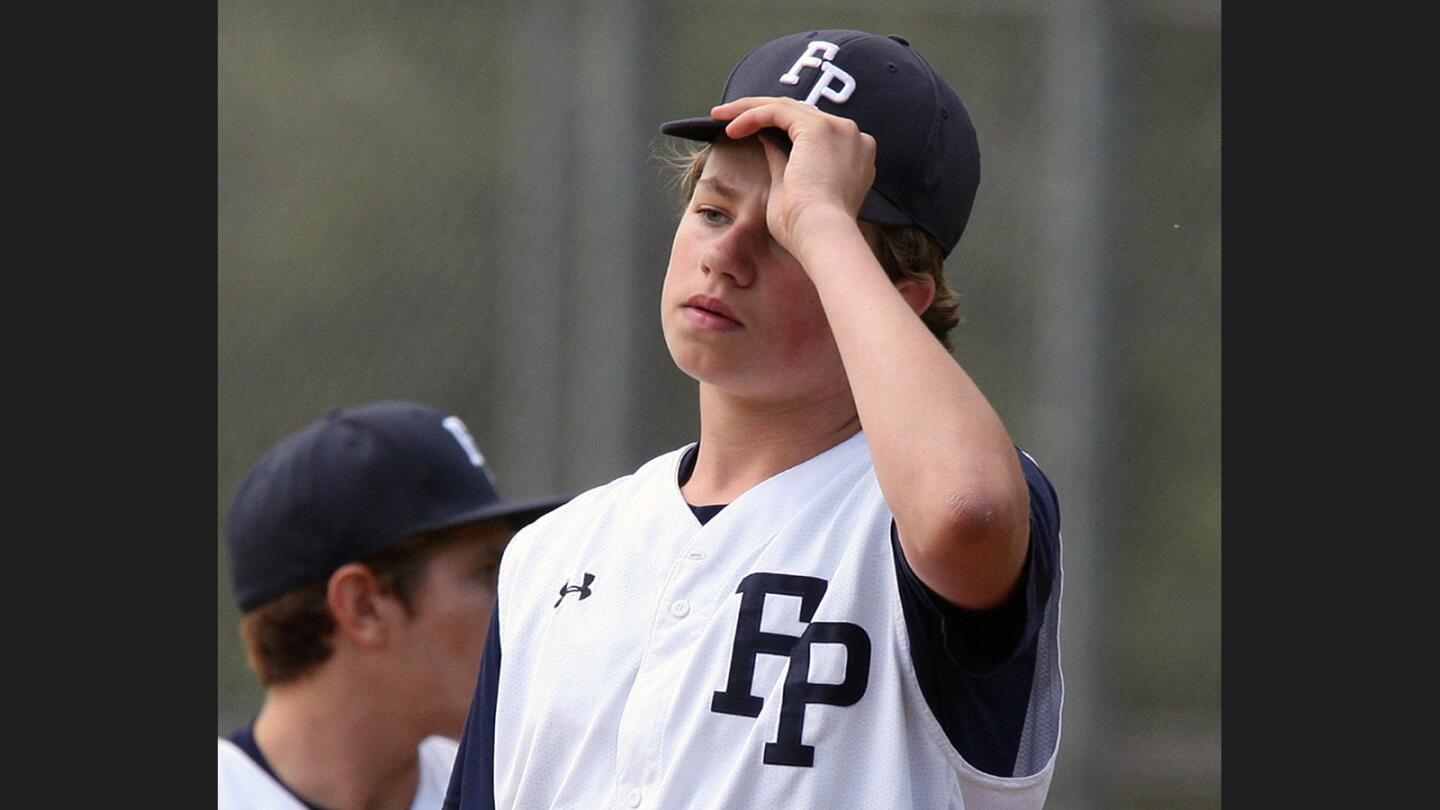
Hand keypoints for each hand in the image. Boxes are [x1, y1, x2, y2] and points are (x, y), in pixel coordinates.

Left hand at [710, 96, 876, 265]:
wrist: (820, 237)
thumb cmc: (805, 228)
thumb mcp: (790, 188)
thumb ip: (782, 161)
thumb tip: (766, 138)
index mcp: (854, 156)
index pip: (811, 130)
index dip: (778, 128)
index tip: (749, 134)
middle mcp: (852, 137)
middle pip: (799, 113)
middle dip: (759, 113)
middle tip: (726, 118)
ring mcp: (838, 129)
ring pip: (786, 107)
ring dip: (749, 110)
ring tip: (720, 118)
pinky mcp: (818, 128)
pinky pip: (777, 112)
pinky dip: (751, 116)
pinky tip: (730, 129)